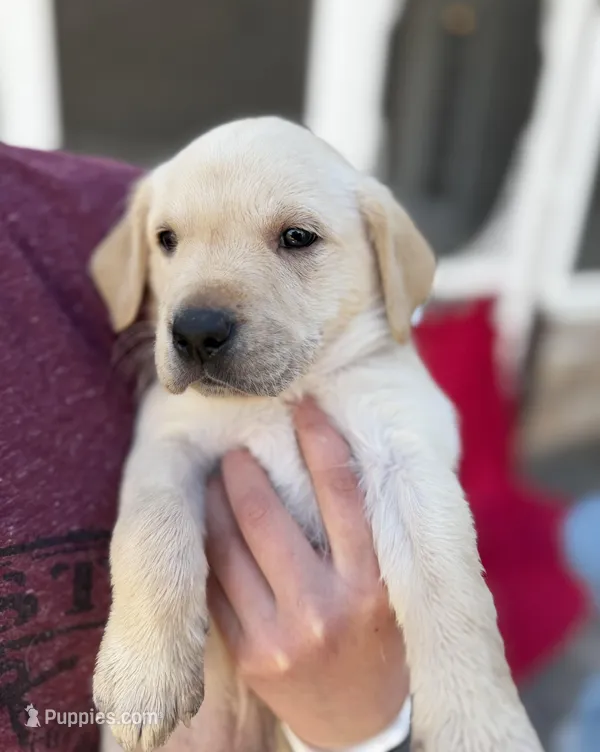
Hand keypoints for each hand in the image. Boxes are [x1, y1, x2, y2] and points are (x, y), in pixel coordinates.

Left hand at [205, 398, 408, 749]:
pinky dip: (206, 546)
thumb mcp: (391, 585)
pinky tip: (205, 522)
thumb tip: (334, 454)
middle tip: (237, 448)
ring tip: (215, 477)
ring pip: (227, 546)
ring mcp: (278, 634)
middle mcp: (324, 608)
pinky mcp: (247, 653)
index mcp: (371, 584)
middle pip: (265, 514)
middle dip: (242, 470)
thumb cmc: (381, 638)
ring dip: (214, 501)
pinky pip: (213, 585)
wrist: (361, 723)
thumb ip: (367, 531)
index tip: (303, 405)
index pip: (340, 491)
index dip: (318, 438)